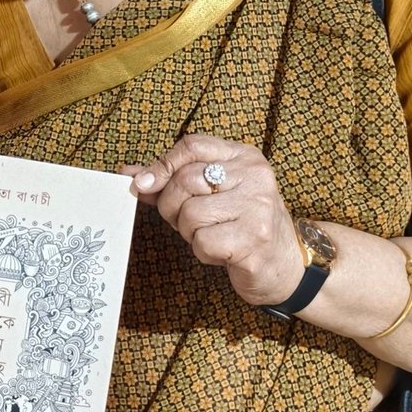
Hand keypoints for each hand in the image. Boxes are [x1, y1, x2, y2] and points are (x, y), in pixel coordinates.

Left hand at [125, 135, 305, 308]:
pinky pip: (202, 242)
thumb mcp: (211, 194)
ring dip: (189, 232)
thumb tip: (129, 174)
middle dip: (172, 206)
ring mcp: (257, 207)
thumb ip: (172, 180)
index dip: (162, 164)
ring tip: (211, 235)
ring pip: (189, 213)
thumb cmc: (239, 225)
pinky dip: (202, 252)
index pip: (192, 145)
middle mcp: (254, 176)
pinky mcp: (253, 239)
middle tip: (188, 221)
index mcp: (244, 157)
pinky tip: (221, 252)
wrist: (283, 265)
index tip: (145, 184)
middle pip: (184, 180)